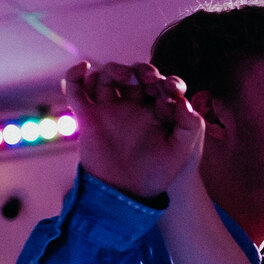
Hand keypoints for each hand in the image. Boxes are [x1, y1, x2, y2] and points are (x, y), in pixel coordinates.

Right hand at [64, 60, 201, 201]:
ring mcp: (109, 109)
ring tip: (122, 76)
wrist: (127, 195)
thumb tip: (183, 100)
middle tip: (147, 77)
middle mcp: (133, 106)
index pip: (163, 85)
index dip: (169, 82)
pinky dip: (75, 75)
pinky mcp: (87, 116)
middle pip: (135, 75)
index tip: (172, 89)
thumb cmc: (157, 174)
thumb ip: (189, 125)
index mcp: (157, 111)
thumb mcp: (181, 150)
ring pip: (107, 77)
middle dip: (142, 70)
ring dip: (114, 69)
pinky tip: (84, 68)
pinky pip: (77, 90)